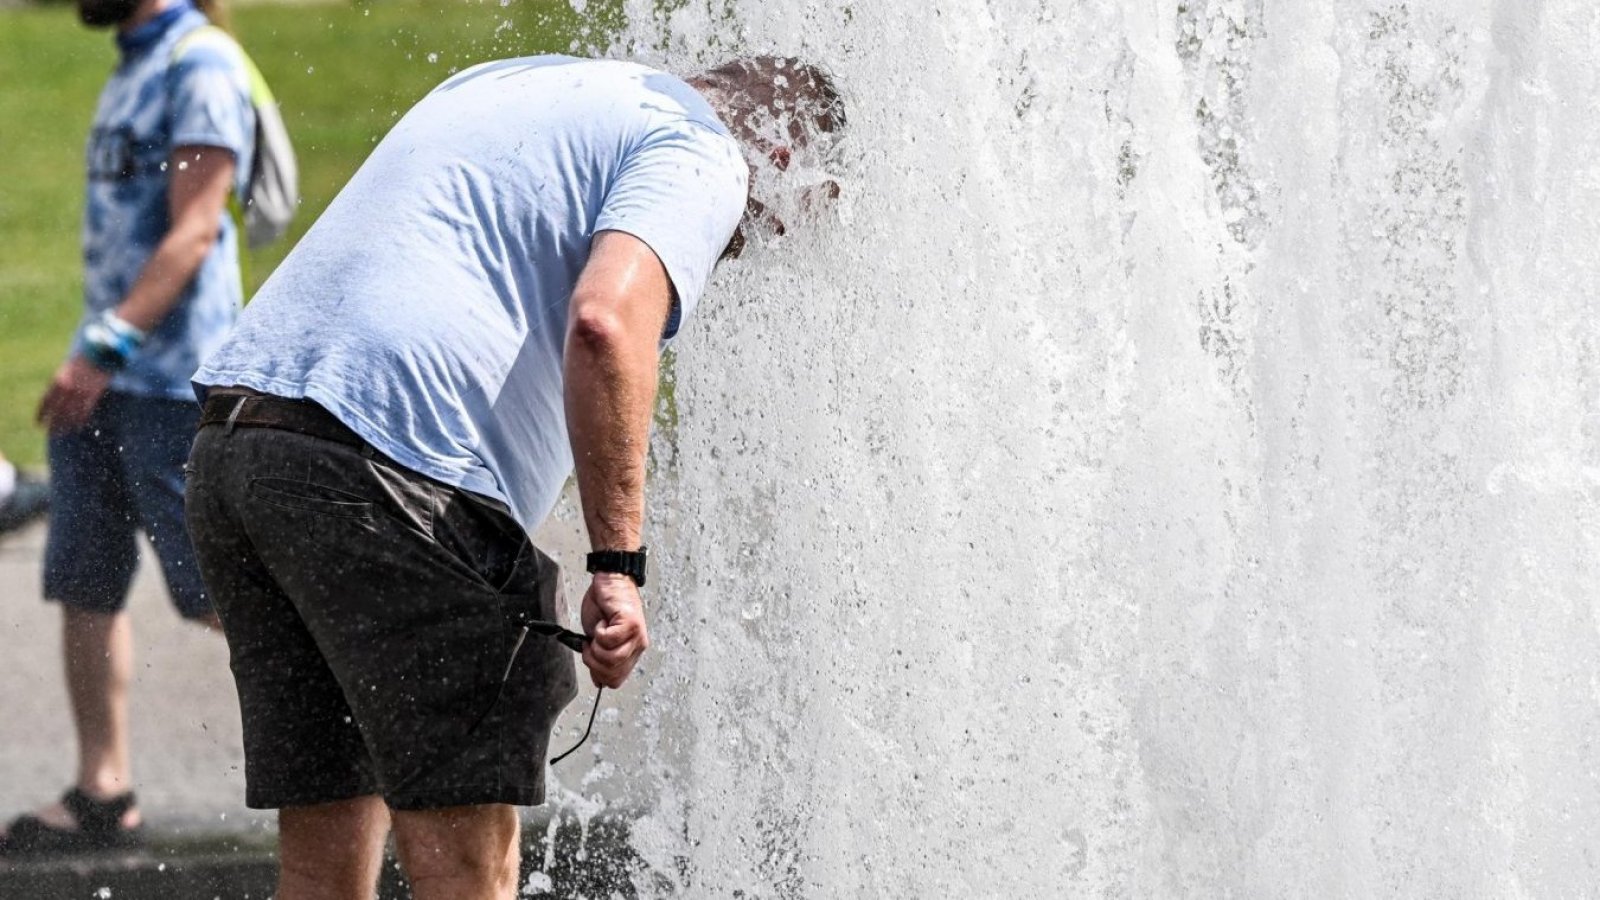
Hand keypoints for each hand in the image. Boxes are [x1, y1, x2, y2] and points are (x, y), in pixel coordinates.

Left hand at [36, 356, 111, 434]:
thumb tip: (54, 400)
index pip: (45, 402)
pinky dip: (80, 420)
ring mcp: (81, 392)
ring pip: (71, 413)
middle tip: (50, 433)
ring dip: (66, 425)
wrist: (100, 354)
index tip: (38, 424)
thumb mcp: (66, 370)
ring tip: (62, 433)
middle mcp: (67, 389)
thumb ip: (59, 384)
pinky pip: (85, 411)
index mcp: (58, 382)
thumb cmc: (82, 361)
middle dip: (53, 423)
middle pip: (57, 411)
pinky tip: (77, 427)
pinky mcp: (93, 394)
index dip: (41, 415)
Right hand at [579, 572, 649, 687]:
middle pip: (612, 673)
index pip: (616, 680)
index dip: (598, 674)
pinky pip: (609, 640)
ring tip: (597, 632)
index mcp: (631, 652)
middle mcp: (637, 646)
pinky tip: (603, 622)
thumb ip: (600, 659)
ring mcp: (637, 636)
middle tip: (590, 644)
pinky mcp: (631, 624)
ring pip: (611, 658)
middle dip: (593, 660)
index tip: (590, 657)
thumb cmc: (603, 605)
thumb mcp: (597, 638)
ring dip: (595, 646)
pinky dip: (599, 632)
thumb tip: (598, 680)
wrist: (610, 580)